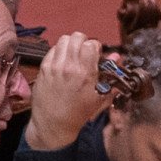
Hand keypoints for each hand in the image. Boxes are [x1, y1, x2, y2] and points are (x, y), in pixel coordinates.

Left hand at [23, 31, 106, 148]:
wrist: (53, 123)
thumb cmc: (79, 113)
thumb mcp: (100, 96)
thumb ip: (111, 75)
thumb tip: (117, 57)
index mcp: (85, 74)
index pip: (91, 44)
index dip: (96, 48)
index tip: (96, 55)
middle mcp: (68, 66)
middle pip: (76, 37)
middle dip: (84, 42)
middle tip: (85, 53)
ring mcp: (54, 66)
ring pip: (63, 40)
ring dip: (71, 44)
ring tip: (74, 55)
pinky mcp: (43, 68)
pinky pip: (52, 49)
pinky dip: (59, 51)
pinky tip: (63, 62)